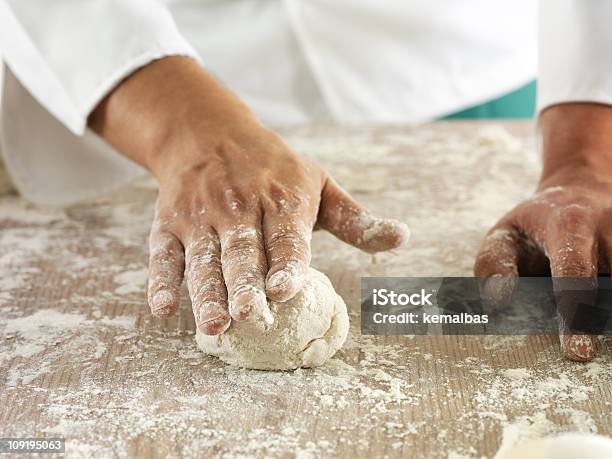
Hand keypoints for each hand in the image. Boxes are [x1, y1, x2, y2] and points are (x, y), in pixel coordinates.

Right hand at [90, 57, 408, 333]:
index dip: (286, 263)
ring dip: (207, 293)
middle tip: (249, 317)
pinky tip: (163, 308)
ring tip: (215, 326)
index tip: (285, 290)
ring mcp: (200, 216)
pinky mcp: (169, 223)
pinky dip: (161, 279)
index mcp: (281, 198)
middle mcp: (238, 207)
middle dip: (244, 285)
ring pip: (203, 259)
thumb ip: (355, 219)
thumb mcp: (318, 184)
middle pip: (242, 252)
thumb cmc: (274, 168)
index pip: (286, 236)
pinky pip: (164, 253)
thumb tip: (403, 238)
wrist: (208, 132)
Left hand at [475, 103, 611, 361]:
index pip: (575, 271)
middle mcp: (609, 229)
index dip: (575, 313)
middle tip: (582, 352)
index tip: (576, 351)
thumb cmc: (534, 225)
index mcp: (569, 224)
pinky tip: (596, 313)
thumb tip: (498, 301)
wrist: (581, 191)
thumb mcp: (504, 235)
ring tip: (591, 324)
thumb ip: (494, 264)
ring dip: (603, 313)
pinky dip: (605, 306)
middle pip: (609, 286)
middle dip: (597, 320)